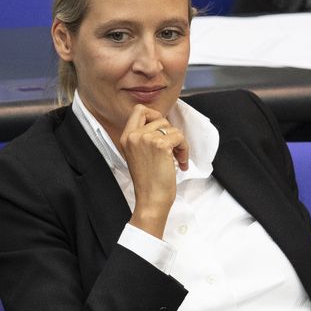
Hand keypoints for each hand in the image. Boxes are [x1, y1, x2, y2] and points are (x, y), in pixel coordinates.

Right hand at [120, 105, 188, 238]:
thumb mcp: (137, 155)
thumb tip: (162, 126)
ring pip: (172, 128)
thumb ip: (143, 139)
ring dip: (179, 143)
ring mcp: (146, 139)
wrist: (150, 200)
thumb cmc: (147, 182)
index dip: (154, 114)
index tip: (162, 129)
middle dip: (170, 132)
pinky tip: (181, 163)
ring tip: (177, 159)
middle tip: (173, 149)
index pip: (139, 110)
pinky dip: (184, 149)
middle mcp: (134, 136)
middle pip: (160, 118)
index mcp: (126, 137)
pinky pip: (180, 137)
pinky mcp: (161, 145)